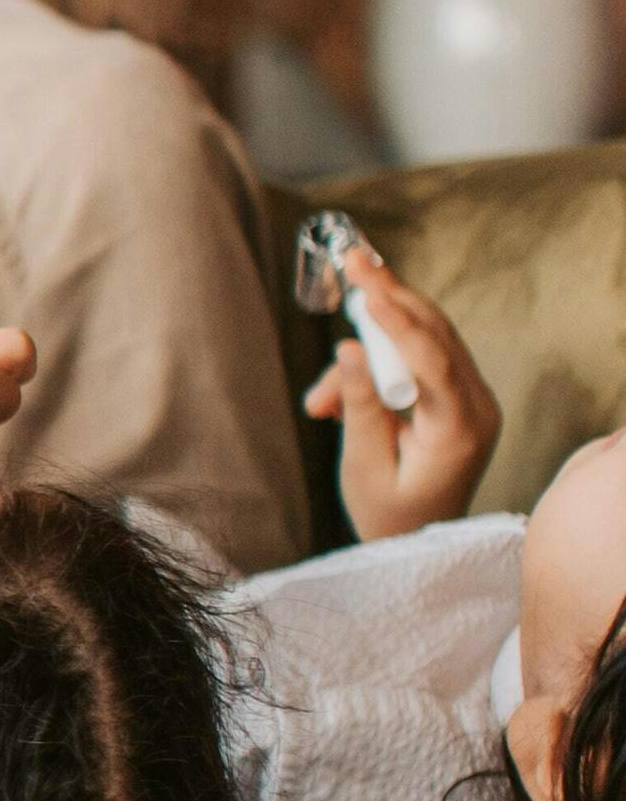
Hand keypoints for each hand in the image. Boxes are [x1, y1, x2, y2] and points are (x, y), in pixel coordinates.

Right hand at [305, 249, 496, 541]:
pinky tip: (337, 400)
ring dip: (371, 345)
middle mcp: (478, 407)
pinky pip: (421, 358)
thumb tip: (349, 347)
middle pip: (436, 333)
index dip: (395, 316)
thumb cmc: (387, 514)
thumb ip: (360, 405)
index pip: (432, 357)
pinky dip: (379, 362)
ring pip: (426, 340)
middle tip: (351, 258)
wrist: (419, 542)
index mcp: (459, 429)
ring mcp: (474, 400)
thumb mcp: (364, 465)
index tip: (364, 282)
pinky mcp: (460, 398)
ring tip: (322, 400)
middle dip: (390, 296)